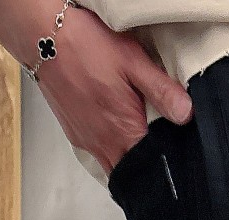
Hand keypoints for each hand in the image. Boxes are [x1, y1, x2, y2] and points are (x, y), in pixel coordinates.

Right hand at [21, 3, 193, 173]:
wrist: (42, 37)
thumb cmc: (84, 46)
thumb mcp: (132, 62)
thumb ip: (162, 91)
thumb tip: (186, 114)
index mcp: (123, 132)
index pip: (152, 167)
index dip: (165, 167)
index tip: (175, 162)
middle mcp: (103, 145)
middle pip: (133, 173)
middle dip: (147, 168)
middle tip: (160, 154)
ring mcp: (87, 142)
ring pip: (115, 165)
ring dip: (128, 158)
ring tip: (140, 143)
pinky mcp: (75, 134)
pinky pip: (99, 152)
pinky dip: (111, 147)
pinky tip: (117, 130)